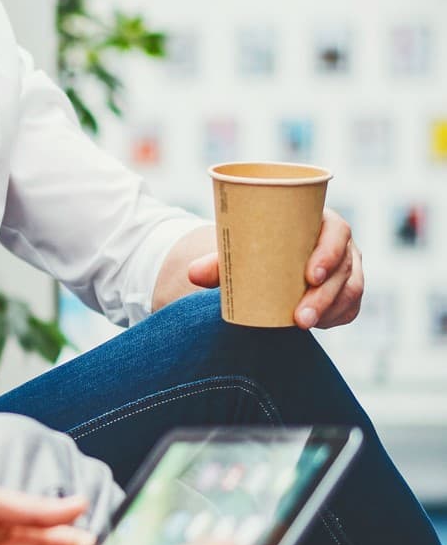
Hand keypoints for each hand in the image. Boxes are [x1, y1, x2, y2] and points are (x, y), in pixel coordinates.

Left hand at [187, 209, 364, 328]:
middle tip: (299, 316)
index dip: (330, 252)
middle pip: (343, 267)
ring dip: (329, 310)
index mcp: (320, 220)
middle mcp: (341, 243)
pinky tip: (320, 324)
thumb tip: (192, 274)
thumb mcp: (240, 248)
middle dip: (324, 295)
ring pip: (349, 290)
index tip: (310, 275)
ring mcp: (348, 267)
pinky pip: (350, 306)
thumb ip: (218, 262)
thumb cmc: (256, 244)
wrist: (266, 256)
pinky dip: (337, 316)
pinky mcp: (347, 289)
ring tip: (302, 324)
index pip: (337, 231)